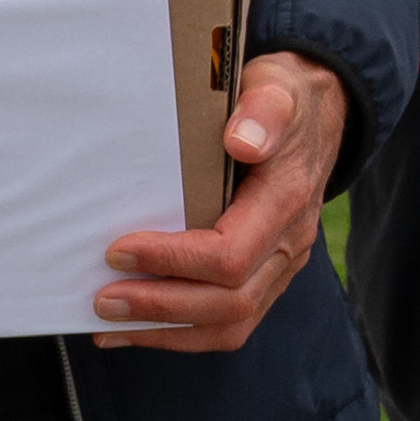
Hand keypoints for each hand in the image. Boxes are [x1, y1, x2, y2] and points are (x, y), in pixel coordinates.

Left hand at [95, 47, 347, 354]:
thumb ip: (264, 111)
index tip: (118, 249)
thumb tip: (242, 141)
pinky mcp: (266, 276)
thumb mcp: (276, 87)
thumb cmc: (284, 100)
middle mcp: (289, 244)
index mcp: (285, 201)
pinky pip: (230, 322)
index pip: (229, 254)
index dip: (172, 259)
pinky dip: (181, 333)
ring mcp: (281, 266)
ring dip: (167, 331)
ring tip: (110, 327)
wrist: (316, 116)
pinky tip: (136, 330)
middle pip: (229, 302)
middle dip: (161, 306)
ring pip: (231, 324)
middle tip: (103, 301)